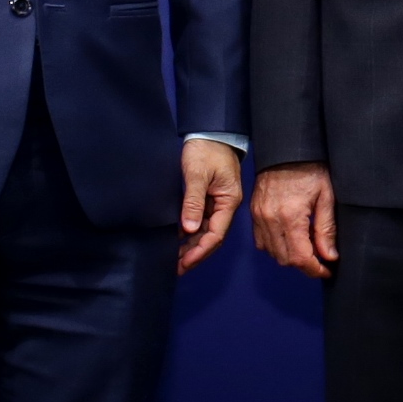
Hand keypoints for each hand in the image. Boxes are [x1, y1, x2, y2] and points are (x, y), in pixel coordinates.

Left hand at [177, 140, 243, 271]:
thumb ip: (193, 201)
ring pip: (206, 232)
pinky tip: (178, 241)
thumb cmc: (206, 150)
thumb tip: (189, 229)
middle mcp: (225, 206)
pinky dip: (191, 234)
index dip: (200, 251)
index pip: (216, 234)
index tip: (184, 263)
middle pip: (212, 238)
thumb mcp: (197, 174)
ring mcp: (217, 203)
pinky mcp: (209, 199)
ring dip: (192, 247)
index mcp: (228, 201)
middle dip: (196, 255)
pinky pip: (201, 222)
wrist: (211, 132)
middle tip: (176, 269)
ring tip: (175, 260)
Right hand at [250, 160, 338, 277]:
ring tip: (308, 250)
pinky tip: (290, 239)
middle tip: (320, 261)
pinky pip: (261, 242)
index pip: (300, 257)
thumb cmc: (310, 169)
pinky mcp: (254, 213)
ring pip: (272, 253)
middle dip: (304, 265)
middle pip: (285, 259)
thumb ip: (326, 229)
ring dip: (290, 257)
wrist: (286, 149)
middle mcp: (270, 220)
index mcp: (290, 216)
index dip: (314, 269)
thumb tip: (329, 256)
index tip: (326, 270)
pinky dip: (275, 247)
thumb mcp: (326, 196)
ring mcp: (259, 217)